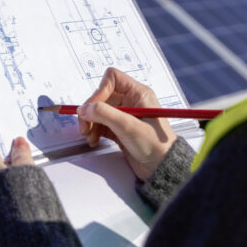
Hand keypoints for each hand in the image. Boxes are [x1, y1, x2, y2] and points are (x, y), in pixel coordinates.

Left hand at [0, 123, 32, 190]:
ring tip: (24, 159)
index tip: (0, 119)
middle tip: (18, 139)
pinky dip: (8, 176)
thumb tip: (19, 141)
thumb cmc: (18, 191)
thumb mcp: (24, 167)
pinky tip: (21, 177)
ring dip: (7, 163)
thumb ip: (22, 153)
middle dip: (4, 146)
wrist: (14, 225)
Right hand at [77, 67, 176, 181]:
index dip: (100, 91)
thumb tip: (85, 108)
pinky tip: (94, 140)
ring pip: (99, 111)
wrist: (162, 167)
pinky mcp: (120, 128)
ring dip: (90, 122)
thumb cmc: (156, 146)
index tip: (92, 108)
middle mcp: (131, 102)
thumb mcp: (129, 127)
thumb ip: (105, 114)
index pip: (112, 79)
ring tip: (89, 136)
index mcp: (138, 94)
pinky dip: (94, 131)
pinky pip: (101, 124)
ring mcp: (125, 115)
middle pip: (101, 97)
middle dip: (91, 111)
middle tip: (85, 126)